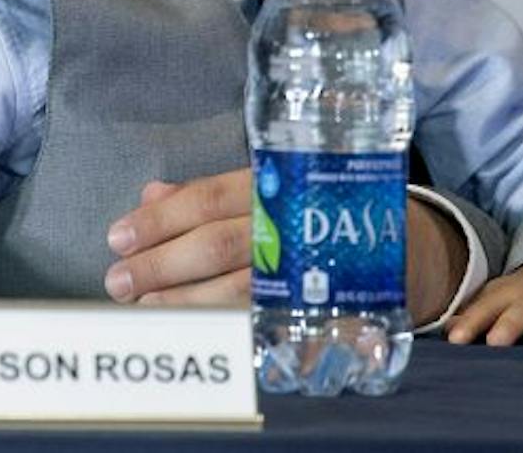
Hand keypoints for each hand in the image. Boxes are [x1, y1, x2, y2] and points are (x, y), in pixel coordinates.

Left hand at [106, 172, 469, 318]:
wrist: (405, 241)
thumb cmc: (316, 208)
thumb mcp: (267, 187)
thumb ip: (207, 194)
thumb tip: (150, 195)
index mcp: (276, 184)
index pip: (208, 198)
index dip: (160, 220)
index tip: (117, 237)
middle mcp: (295, 223)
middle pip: (218, 245)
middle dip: (161, 266)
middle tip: (118, 281)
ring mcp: (314, 269)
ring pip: (240, 290)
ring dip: (184, 303)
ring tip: (144, 307)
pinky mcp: (330, 309)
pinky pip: (278, 326)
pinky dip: (237, 334)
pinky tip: (201, 339)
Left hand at [446, 260, 522, 347]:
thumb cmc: (519, 298)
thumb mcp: (495, 300)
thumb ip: (473, 317)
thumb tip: (447, 332)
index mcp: (506, 295)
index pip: (485, 309)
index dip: (470, 324)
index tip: (455, 340)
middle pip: (520, 312)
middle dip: (508, 326)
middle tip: (495, 342)